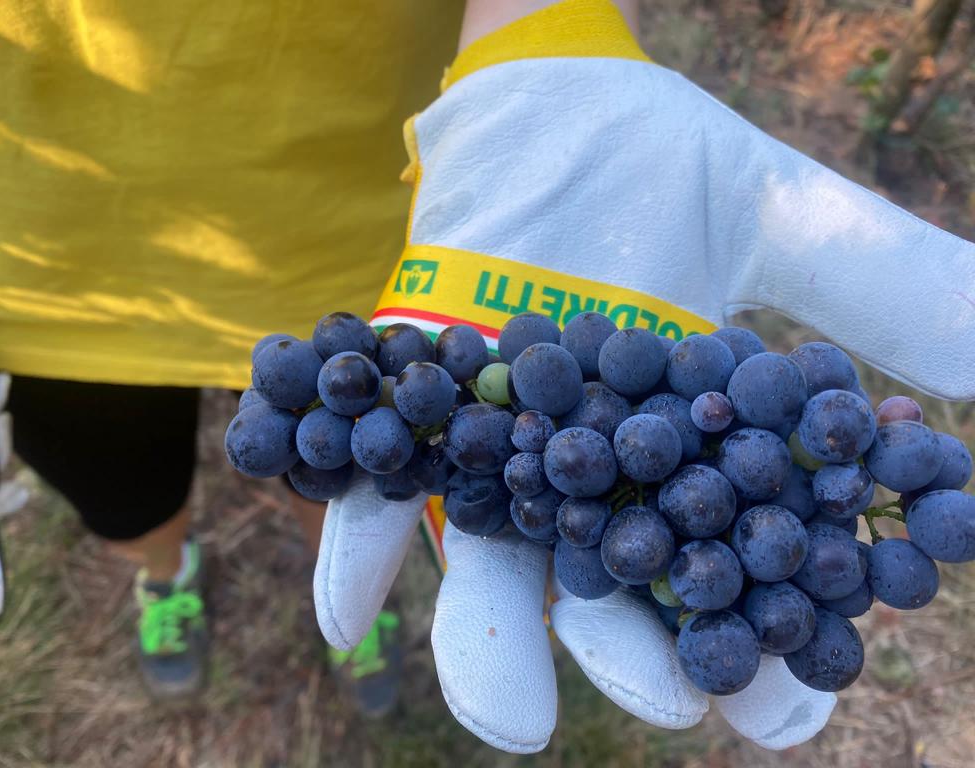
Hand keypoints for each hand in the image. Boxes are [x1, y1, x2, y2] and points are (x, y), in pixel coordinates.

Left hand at [314, 0, 974, 752]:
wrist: (539, 111)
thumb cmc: (658, 162)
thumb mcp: (783, 218)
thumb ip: (884, 287)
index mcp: (680, 456)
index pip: (729, 573)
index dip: (763, 640)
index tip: (789, 694)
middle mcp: (584, 479)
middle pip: (612, 600)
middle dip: (638, 658)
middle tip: (675, 694)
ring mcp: (491, 461)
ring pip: (494, 581)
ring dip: (498, 650)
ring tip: (514, 719)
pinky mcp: (410, 422)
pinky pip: (370, 503)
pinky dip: (359, 554)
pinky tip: (348, 615)